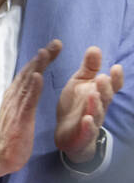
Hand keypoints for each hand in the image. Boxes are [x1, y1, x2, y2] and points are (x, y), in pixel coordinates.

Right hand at [0, 40, 61, 182]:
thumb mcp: (18, 113)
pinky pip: (27, 100)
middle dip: (42, 57)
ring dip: (37, 66)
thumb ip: (24, 99)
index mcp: (15, 96)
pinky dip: (32, 87)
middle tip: (56, 43)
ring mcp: (16, 107)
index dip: (41, 60)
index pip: (29, 73)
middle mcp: (13, 97)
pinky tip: (38, 76)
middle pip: (29, 72)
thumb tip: (30, 86)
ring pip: (27, 82)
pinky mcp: (19, 118)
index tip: (53, 47)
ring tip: (45, 52)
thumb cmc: (10, 136)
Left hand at [56, 46, 123, 162]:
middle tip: (101, 78)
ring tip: (93, 95)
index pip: (112, 86)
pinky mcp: (82, 135)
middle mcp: (99, 107)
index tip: (116, 67)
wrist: (67, 132)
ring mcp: (92, 122)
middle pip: (106, 98)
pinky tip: (87, 119)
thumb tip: (95, 48)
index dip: (116, 78)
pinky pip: (88, 131)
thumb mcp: (80, 83)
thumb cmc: (76, 104)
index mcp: (99, 94)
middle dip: (105, 88)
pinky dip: (89, 126)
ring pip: (97, 113)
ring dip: (96, 104)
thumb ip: (88, 68)